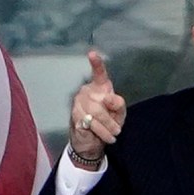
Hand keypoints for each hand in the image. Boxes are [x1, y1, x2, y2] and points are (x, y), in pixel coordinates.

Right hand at [68, 49, 124, 164]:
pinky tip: (101, 135)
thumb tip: (109, 99)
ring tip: (111, 135)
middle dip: (111, 120)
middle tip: (117, 129)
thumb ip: (118, 104)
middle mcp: (87, 91)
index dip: (96, 63)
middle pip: (102, 103)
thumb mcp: (119, 114)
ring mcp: (79, 103)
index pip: (99, 73)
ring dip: (106, 128)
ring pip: (96, 114)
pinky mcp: (74, 115)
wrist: (92, 141)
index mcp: (100, 87)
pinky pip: (89, 123)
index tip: (92, 53)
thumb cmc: (107, 123)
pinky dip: (99, 132)